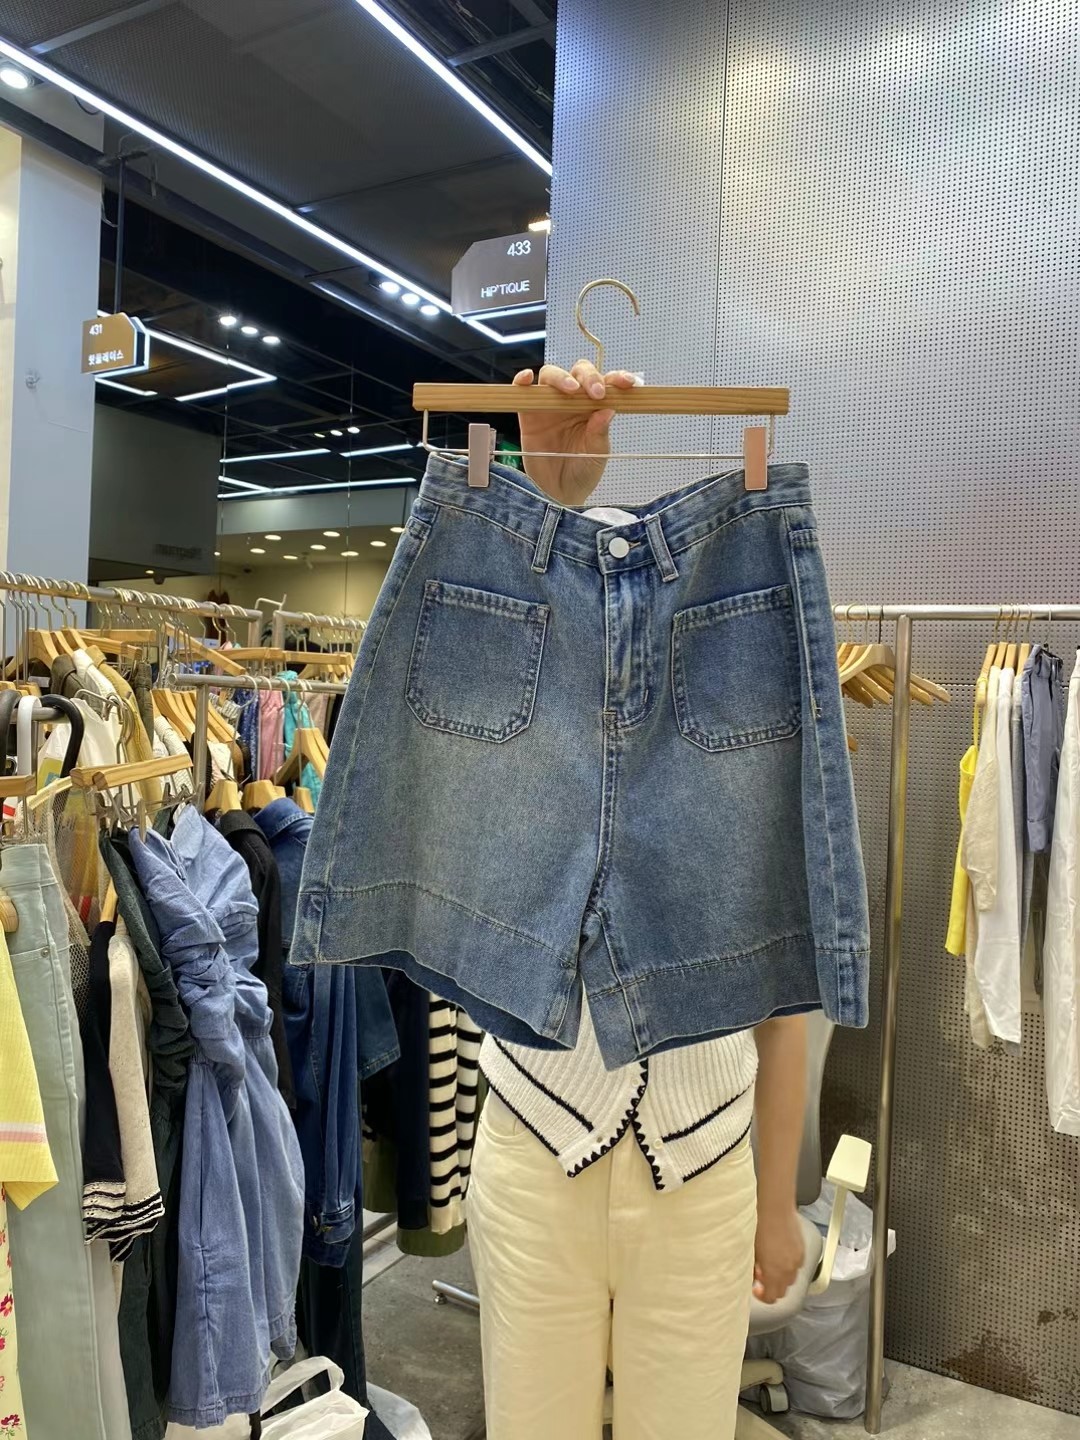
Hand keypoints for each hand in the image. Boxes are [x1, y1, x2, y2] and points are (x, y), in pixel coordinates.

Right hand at [513, 361, 637, 504]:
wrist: (558, 495)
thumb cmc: (581, 473)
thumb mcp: (597, 455)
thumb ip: (600, 433)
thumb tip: (608, 409)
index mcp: (594, 407)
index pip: (606, 383)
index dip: (617, 378)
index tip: (627, 384)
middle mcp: (572, 401)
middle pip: (578, 373)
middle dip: (589, 377)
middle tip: (596, 393)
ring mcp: (549, 406)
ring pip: (551, 376)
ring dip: (561, 377)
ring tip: (571, 389)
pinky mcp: (528, 415)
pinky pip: (523, 392)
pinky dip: (523, 380)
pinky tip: (528, 379)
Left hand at [753, 1206, 804, 1303]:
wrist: (775, 1206)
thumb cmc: (760, 1224)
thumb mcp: (751, 1250)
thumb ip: (754, 1269)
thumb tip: (754, 1276)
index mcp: (774, 1272)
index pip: (771, 1297)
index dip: (763, 1297)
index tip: (756, 1289)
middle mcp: (788, 1269)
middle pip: (782, 1291)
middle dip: (772, 1288)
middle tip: (761, 1278)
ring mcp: (797, 1259)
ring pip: (791, 1279)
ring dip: (781, 1277)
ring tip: (771, 1264)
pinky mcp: (802, 1249)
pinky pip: (797, 1265)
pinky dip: (789, 1265)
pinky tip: (780, 1254)